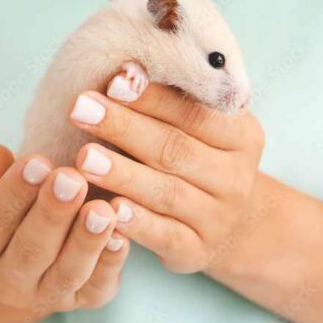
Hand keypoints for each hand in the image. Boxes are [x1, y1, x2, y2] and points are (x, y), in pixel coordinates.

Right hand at [0, 145, 128, 311]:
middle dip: (52, 214)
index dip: (13, 191)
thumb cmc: (20, 203)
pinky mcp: (86, 300)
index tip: (37, 161)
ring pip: (66, 273)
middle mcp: (6, 281)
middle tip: (72, 179)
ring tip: (102, 209)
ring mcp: (47, 296)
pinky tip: (122, 236)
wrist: (47, 241)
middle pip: (28, 251)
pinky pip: (99, 286)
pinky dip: (111, 262)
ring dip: (86, 241)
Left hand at [67, 75, 264, 273]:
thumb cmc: (200, 158)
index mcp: (242, 136)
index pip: (194, 113)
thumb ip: (171, 102)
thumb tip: (123, 71)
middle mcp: (236, 177)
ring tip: (84, 158)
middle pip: (175, 149)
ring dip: (123, 174)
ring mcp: (219, 217)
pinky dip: (137, 223)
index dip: (152, 97)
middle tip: (80, 109)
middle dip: (124, 127)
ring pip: (167, 193)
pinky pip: (164, 236)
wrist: (229, 221)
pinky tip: (109, 210)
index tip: (111, 80)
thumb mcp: (198, 128)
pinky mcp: (197, 251)